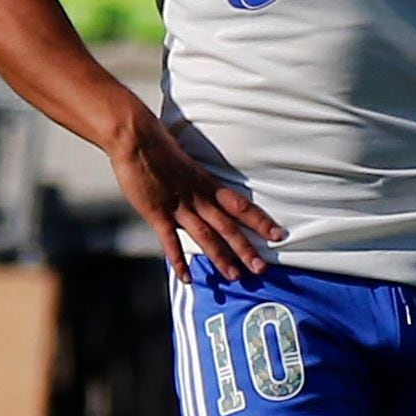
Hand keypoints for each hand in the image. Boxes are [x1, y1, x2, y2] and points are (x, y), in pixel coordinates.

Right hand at [105, 106, 283, 281]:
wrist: (137, 138)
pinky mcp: (156, 212)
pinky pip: (170, 240)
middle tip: (262, 268)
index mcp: (208, 184)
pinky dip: (178, 260)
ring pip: (206, 235)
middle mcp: (198, 197)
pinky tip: (187, 277)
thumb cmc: (160, 148)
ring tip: (235, 277)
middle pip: (228, 226)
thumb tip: (207, 197)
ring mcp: (178, 206)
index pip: (242, 206)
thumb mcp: (189, 166)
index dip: (261, 221)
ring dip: (221, 257)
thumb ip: (198, 185)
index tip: (278, 235)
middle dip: (246, 248)